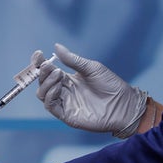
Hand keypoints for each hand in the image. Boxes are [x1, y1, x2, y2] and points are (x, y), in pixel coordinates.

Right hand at [34, 43, 148, 137]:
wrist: (123, 104)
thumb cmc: (111, 85)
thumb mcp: (91, 68)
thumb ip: (73, 60)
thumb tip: (56, 47)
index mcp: (69, 79)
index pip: (48, 71)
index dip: (40, 63)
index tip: (38, 54)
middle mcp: (64, 91)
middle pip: (43, 81)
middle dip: (42, 71)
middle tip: (48, 64)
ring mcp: (65, 103)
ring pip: (43, 94)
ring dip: (45, 83)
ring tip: (58, 74)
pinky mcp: (67, 115)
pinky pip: (50, 106)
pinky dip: (49, 95)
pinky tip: (57, 87)